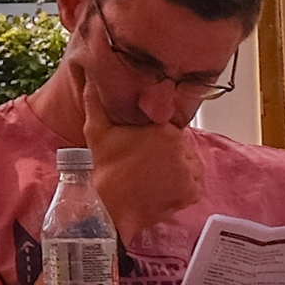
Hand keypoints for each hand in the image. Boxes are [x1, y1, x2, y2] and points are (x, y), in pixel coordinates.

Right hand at [76, 60, 204, 240]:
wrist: (108, 205)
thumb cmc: (104, 167)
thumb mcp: (96, 129)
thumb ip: (95, 100)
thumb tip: (90, 79)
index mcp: (166, 131)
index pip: (170, 128)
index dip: (156, 137)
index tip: (143, 146)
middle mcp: (183, 150)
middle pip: (182, 146)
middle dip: (168, 152)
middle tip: (146, 163)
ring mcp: (190, 173)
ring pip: (190, 164)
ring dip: (178, 168)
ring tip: (154, 175)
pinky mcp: (192, 192)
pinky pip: (193, 184)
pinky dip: (182, 186)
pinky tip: (161, 187)